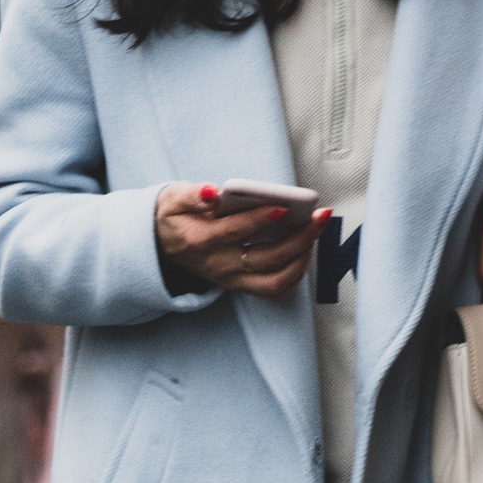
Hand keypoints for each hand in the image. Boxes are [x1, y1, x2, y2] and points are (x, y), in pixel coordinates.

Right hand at [155, 184, 330, 299]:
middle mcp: (219, 266)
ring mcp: (232, 279)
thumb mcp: (174, 199)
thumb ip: (193, 194)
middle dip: (298, 238)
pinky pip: (274, 290)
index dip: (259, 220)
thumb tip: (214, 191)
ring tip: (314, 233)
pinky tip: (304, 251)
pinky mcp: (241, 285)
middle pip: (265, 258)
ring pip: (275, 281)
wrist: (163, 245)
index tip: (284, 208)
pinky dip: (295, 274)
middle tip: (319, 217)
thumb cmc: (175, 217)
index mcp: (201, 241)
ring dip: (301, 259)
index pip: (233, 232)